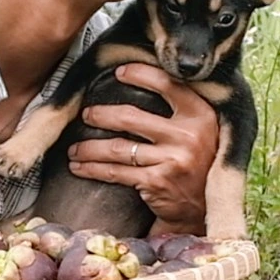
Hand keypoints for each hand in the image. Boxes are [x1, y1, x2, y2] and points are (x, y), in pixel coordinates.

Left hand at [66, 63, 216, 233]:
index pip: (168, 84)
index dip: (141, 74)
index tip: (119, 72)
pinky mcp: (157, 182)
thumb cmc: (199, 164)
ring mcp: (172, 160)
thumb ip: (183, 109)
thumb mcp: (202, 131)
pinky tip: (79, 167)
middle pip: (131, 117)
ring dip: (89, 147)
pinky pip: (115, 171)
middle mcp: (188, 136)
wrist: (205, 207)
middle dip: (101, 115)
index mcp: (201, 115)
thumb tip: (144, 79)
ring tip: (75, 148)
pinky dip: (92, 169)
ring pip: (118, 147)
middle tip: (86, 114)